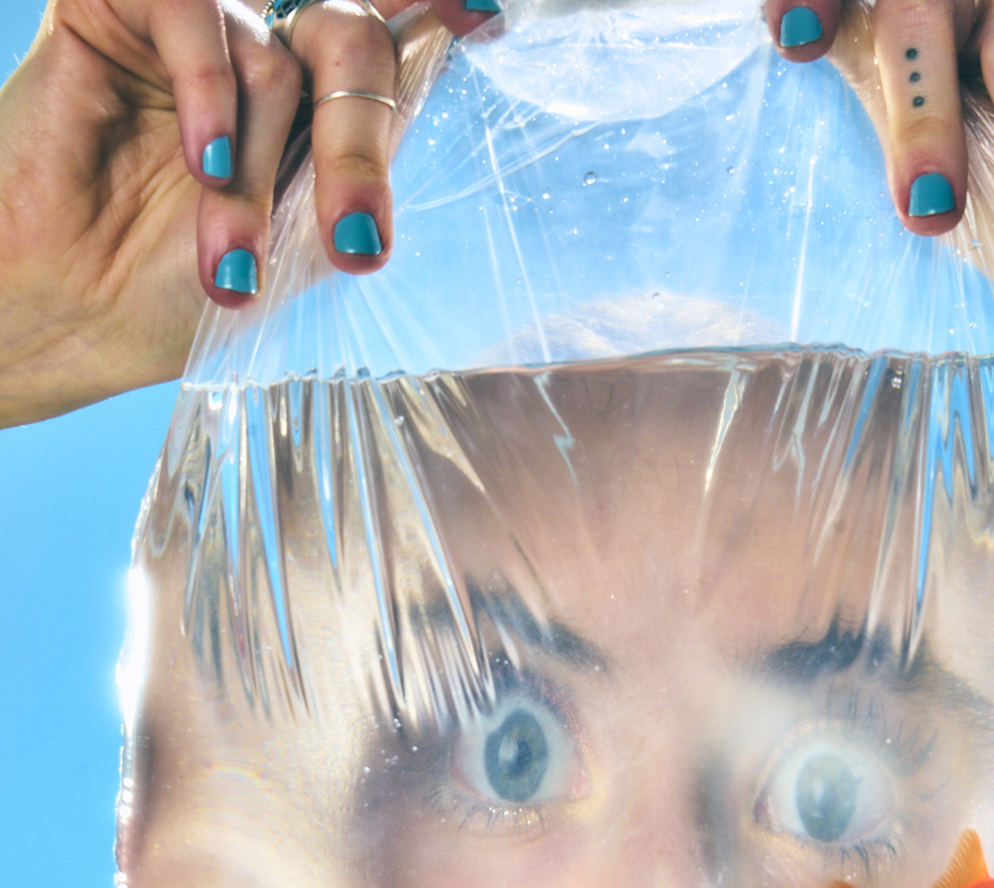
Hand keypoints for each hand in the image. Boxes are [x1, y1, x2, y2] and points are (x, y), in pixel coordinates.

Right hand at [0, 0, 493, 426]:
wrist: (70, 314)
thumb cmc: (178, 291)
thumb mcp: (296, 247)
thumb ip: (360, 175)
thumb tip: (442, 77)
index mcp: (316, 109)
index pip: (391, 43)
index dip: (438, 11)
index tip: (485, 10)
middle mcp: (265, 53)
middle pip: (353, 44)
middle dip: (360, 149)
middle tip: (353, 243)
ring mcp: (196, 27)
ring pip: (275, 60)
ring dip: (258, 178)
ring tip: (229, 262)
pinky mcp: (119, 5)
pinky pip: (199, 12)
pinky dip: (211, 93)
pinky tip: (202, 162)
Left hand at [765, 0, 993, 395]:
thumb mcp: (952, 196)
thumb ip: (891, 117)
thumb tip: (816, 40)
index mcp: (928, 51)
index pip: (865, 7)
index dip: (823, 1)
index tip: (793, 36)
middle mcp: (988, 7)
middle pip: (918, 9)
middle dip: (920, 119)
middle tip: (935, 213)